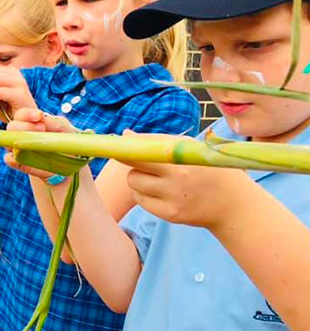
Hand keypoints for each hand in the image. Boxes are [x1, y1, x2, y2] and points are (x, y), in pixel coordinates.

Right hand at [4, 108, 77, 179]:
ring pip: (7, 142)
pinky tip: (17, 157)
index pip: (21, 115)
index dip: (27, 114)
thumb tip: (42, 119)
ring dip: (17, 140)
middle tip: (41, 128)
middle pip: (11, 127)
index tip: (39, 116)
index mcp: (30, 122)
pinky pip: (10, 160)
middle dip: (24, 126)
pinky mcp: (20, 164)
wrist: (71, 161)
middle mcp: (21, 134)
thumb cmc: (66, 140)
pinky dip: (12, 159)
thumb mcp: (64, 128)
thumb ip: (54, 122)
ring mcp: (18, 149)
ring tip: (35, 142)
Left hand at [118, 131, 251, 228]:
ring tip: (156, 177)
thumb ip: (157, 141)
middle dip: (132, 163)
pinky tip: (159, 191)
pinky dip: (143, 194)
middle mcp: (177, 178)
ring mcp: (173, 198)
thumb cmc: (209, 169)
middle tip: (142, 162)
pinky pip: (141, 200)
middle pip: (133, 168)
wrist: (234, 204)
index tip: (115, 146)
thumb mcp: (190, 148)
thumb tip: (125, 134)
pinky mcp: (170, 215)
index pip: (143, 151)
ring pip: (134, 184)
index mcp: (182, 158)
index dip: (126, 149)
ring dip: (138, 179)